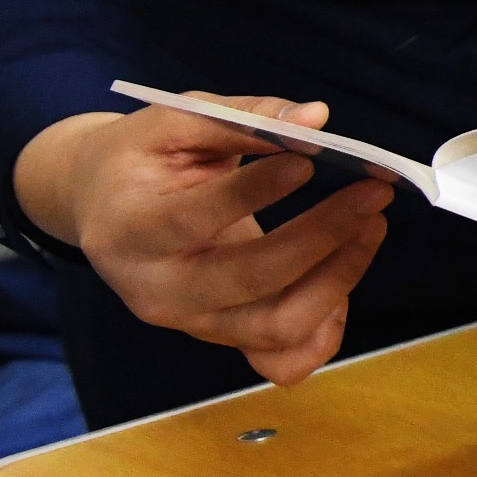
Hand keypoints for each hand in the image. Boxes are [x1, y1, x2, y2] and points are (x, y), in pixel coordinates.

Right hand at [10, 100, 391, 384]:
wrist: (104, 206)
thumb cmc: (143, 157)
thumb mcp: (175, 121)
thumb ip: (241, 116)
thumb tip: (316, 117)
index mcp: (130, 230)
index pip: (192, 221)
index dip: (254, 193)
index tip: (310, 159)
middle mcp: (157, 290)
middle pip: (251, 280)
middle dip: (323, 236)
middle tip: (372, 192)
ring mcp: (191, 322)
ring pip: (277, 326)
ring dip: (340, 278)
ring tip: (371, 224)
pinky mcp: (221, 337)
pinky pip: (282, 360)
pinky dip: (325, 330)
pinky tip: (343, 278)